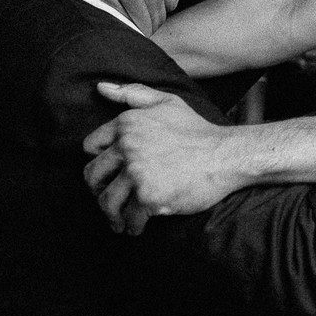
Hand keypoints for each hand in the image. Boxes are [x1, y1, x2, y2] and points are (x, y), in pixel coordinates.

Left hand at [83, 82, 236, 233]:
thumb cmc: (197, 130)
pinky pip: (129, 217)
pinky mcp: (149, 196)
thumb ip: (132, 93)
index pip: (90, 148)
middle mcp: (127, 147)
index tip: (108, 173)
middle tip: (108, 200)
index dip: (98, 162)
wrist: (225, 156)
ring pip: (107, 201)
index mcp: (126, 124)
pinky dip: (131, 226)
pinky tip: (136, 228)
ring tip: (119, 221)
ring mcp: (137, 173)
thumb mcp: (166, 101)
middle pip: (92, 176)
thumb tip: (100, 87)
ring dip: (111, 215)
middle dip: (98, 191)